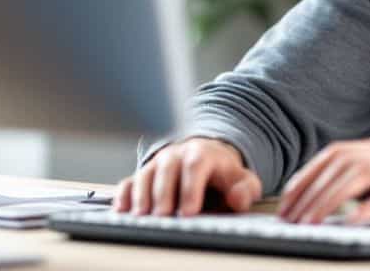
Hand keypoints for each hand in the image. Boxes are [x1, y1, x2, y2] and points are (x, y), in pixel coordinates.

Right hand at [112, 137, 262, 216]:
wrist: (206, 157)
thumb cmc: (222, 174)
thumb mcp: (241, 179)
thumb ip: (246, 189)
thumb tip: (238, 198)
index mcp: (202, 154)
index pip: (196, 165)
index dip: (191, 188)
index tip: (190, 211)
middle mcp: (177, 155)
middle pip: (167, 169)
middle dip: (163, 193)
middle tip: (163, 216)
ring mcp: (157, 164)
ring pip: (145, 174)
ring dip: (141, 195)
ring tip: (141, 215)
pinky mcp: (143, 174)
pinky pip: (129, 181)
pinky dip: (124, 194)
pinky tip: (123, 209)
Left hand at [277, 134, 369, 240]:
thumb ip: (365, 192)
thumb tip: (324, 206)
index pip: (334, 154)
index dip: (306, 176)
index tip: (286, 202)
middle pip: (342, 162)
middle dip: (311, 190)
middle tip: (290, 218)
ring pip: (362, 173)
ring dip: (331, 198)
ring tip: (312, 221)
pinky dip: (369, 208)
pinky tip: (351, 223)